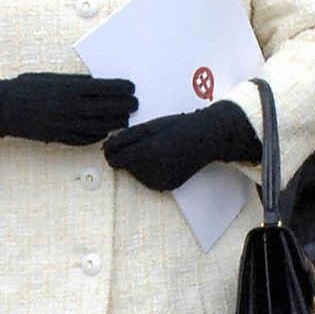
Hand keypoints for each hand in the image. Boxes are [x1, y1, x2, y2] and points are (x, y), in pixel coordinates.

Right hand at [0, 73, 136, 152]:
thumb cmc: (29, 87)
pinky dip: (98, 136)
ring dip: (116, 123)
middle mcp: (73, 106)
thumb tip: (99, 85)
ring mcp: (67, 123)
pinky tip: (105, 132)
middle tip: (134, 105)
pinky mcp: (60, 136)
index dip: (124, 88)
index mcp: (73, 87)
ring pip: (101, 126)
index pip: (109, 88)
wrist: (5, 107)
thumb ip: (77, 82)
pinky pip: (86, 139)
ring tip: (124, 120)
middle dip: (126, 106)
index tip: (132, 88)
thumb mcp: (54, 77)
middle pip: (110, 108)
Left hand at [103, 99, 260, 192]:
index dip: (114, 149)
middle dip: (131, 154)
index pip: (113, 159)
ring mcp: (158, 183)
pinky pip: (148, 179)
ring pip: (136, 174)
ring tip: (161, 149)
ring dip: (141, 162)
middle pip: (125, 166)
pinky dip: (152, 170)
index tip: (121, 141)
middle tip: (151, 141)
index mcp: (145, 153)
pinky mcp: (165, 187)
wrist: (209, 138)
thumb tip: (105, 148)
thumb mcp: (150, 126)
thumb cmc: (178, 126)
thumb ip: (125, 138)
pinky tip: (166, 159)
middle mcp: (150, 172)